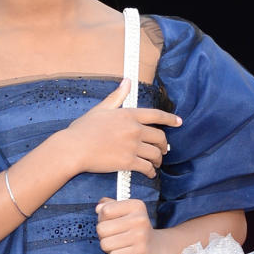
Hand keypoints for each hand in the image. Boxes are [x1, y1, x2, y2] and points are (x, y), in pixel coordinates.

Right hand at [65, 79, 181, 177]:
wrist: (74, 148)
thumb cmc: (83, 129)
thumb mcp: (101, 108)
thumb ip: (117, 96)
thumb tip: (127, 81)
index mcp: (129, 114)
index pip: (156, 115)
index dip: (170, 119)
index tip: (179, 122)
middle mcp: (134, 129)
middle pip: (160, 137)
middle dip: (163, 145)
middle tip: (163, 150)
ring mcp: (132, 146)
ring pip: (155, 153)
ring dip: (158, 159)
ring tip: (156, 162)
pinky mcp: (128, 162)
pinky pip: (147, 167)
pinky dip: (151, 171)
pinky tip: (150, 173)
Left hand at [95, 198, 168, 253]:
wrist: (155, 249)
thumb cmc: (134, 229)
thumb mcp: (125, 212)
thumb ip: (109, 206)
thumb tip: (98, 208)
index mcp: (136, 206)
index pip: (105, 211)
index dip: (102, 219)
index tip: (111, 222)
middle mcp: (140, 219)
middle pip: (102, 228)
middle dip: (103, 235)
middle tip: (114, 236)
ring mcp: (140, 237)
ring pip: (105, 244)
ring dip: (108, 247)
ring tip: (119, 245)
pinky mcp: (139, 253)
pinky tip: (124, 253)